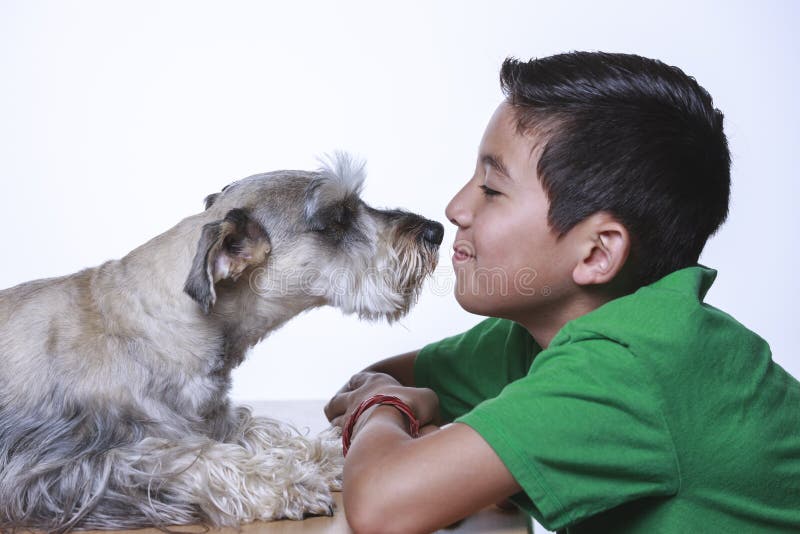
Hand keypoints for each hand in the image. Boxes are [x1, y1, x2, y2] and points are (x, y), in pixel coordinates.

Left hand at [324, 372, 439, 429]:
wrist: (393, 426)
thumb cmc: (411, 408)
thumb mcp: (427, 400)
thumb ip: (423, 405)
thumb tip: (427, 425)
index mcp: (375, 382)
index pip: (358, 379)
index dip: (357, 383)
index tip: (358, 389)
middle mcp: (357, 397)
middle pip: (336, 399)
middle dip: (337, 406)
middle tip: (343, 413)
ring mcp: (349, 417)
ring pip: (334, 419)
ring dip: (338, 423)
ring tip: (346, 430)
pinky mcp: (346, 437)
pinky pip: (338, 438)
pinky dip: (342, 440)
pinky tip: (351, 445)